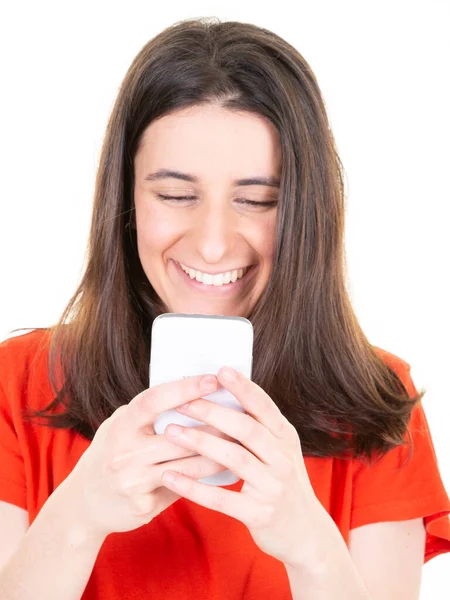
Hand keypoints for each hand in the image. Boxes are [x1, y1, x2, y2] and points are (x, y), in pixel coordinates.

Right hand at [65, 375, 229, 537]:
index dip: (184, 388)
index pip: (154, 400)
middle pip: (178, 437)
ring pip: (187, 466)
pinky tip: (226, 473)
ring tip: (243, 443)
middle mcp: (124, 453)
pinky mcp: (142, 507)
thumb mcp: (120, 427)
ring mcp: (132, 482)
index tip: (213, 379)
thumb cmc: (110, 454)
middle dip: (214, 426)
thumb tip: (192, 392)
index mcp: (120, 425)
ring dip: (218, 455)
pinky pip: (183, 489)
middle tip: (242, 415)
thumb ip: (148, 414)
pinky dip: (205, 481)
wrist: (83, 504)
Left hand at [161, 367, 323, 565]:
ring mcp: (273, 487)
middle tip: (183, 401)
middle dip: (213, 412)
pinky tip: (171, 478)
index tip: (220, 370)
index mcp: (285, 438)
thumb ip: (261, 427)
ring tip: (171, 431)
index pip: (264, 407)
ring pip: (234, 459)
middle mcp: (282, 459)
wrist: (307, 533)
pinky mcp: (260, 514)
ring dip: (201, 442)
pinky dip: (194, 488)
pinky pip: (222, 499)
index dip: (243, 388)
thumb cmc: (284, 483)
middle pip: (246, 429)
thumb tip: (228, 394)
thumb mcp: (281, 451)